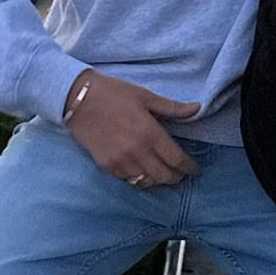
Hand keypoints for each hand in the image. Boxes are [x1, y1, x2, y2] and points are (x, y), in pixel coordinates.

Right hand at [63, 70, 199, 185]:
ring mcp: (121, 161)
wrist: (77, 99)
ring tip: (164, 173)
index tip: (193, 168)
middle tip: (181, 173)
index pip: (176, 159)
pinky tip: (144, 171)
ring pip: (147, 181)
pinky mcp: (107, 165)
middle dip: (176, 176)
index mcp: (150, 133)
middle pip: (164, 175)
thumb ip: (172, 107)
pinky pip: (129, 180)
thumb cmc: (113, 93)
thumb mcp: (145, 96)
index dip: (188, 166)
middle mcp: (137, 151)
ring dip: (159, 179)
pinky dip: (140, 178)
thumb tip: (197, 108)